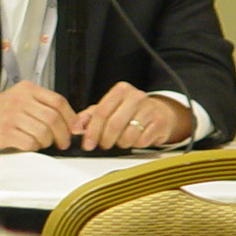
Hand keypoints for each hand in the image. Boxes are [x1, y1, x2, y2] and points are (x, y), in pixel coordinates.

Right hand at [0, 82, 76, 152]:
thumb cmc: (4, 110)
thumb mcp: (24, 98)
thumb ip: (47, 106)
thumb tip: (76, 124)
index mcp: (27, 89)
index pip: (58, 101)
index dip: (70, 118)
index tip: (74, 128)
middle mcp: (19, 100)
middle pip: (53, 118)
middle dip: (62, 134)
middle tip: (62, 142)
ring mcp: (11, 116)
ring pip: (43, 132)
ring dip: (48, 141)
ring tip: (43, 142)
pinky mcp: (5, 133)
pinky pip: (30, 143)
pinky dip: (35, 147)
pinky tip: (30, 144)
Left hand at [73, 83, 191, 150]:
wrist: (158, 113)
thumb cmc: (130, 111)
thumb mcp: (108, 109)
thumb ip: (89, 117)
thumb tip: (75, 128)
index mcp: (121, 90)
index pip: (101, 112)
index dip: (92, 131)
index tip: (87, 144)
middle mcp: (136, 96)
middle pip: (113, 125)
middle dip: (105, 140)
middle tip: (103, 144)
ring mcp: (150, 109)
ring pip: (127, 136)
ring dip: (121, 143)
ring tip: (121, 139)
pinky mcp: (159, 122)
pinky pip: (141, 141)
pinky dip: (135, 144)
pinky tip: (136, 138)